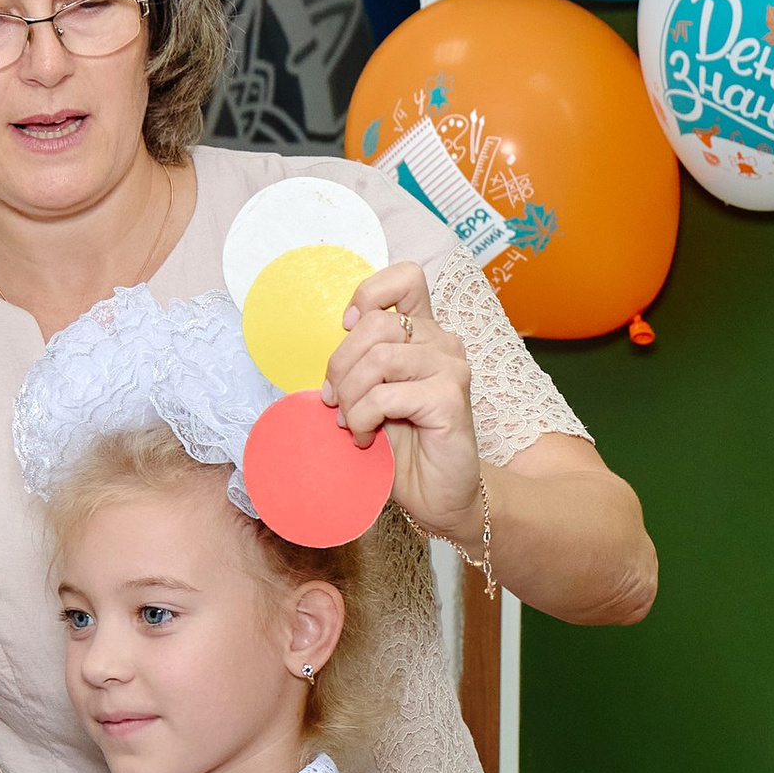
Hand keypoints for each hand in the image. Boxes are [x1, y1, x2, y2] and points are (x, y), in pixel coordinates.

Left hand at [322, 263, 483, 544]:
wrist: (439, 494)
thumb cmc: (406, 446)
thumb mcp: (373, 395)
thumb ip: (360, 364)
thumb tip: (323, 354)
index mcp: (424, 333)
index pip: (405, 278)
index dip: (368, 294)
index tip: (347, 329)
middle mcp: (442, 342)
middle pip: (376, 324)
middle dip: (340, 365)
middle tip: (335, 402)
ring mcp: (450, 367)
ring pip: (378, 358)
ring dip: (350, 396)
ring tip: (351, 425)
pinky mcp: (449, 398)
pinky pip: (386, 395)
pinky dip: (363, 418)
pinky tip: (364, 438)